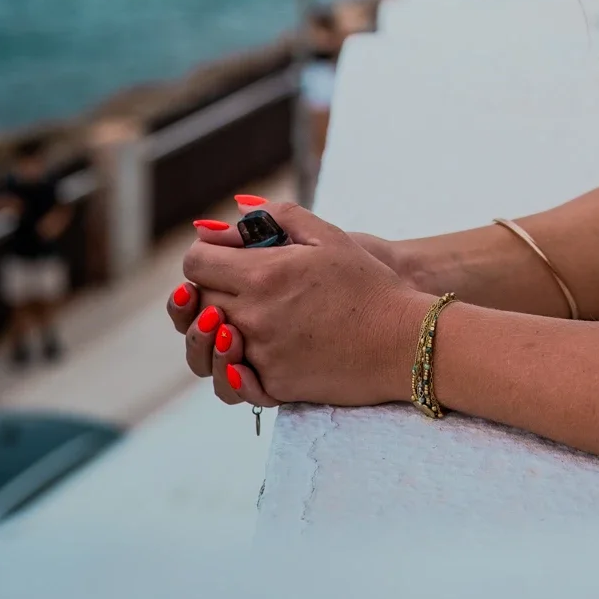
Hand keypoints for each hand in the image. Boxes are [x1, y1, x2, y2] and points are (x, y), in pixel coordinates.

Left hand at [176, 202, 430, 406]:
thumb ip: (277, 217)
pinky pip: (231, 383)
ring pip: (207, 346)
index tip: (222, 256)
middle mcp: (253, 317)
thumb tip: (233, 212)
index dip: (203, 255)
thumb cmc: (368, 282)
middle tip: (237, 283)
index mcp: (263, 275)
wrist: (402, 339)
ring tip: (235, 320)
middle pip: (198, 303)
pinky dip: (232, 369)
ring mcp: (261, 356)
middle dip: (208, 289)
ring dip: (213, 331)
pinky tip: (246, 354)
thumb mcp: (328, 235)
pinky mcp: (273, 386)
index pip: (195, 264)